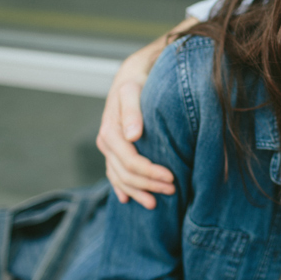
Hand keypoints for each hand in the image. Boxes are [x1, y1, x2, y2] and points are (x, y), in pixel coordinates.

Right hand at [97, 18, 196, 207]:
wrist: (132, 77)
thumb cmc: (137, 83)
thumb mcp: (133, 92)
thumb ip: (133, 112)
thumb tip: (133, 136)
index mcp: (111, 132)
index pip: (130, 161)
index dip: (150, 173)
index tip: (172, 177)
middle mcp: (107, 143)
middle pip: (126, 174)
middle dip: (148, 185)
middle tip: (173, 190)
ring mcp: (109, 149)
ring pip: (119, 178)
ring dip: (137, 191)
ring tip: (156, 203)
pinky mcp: (114, 151)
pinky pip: (115, 175)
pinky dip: (123, 188)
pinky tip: (129, 199)